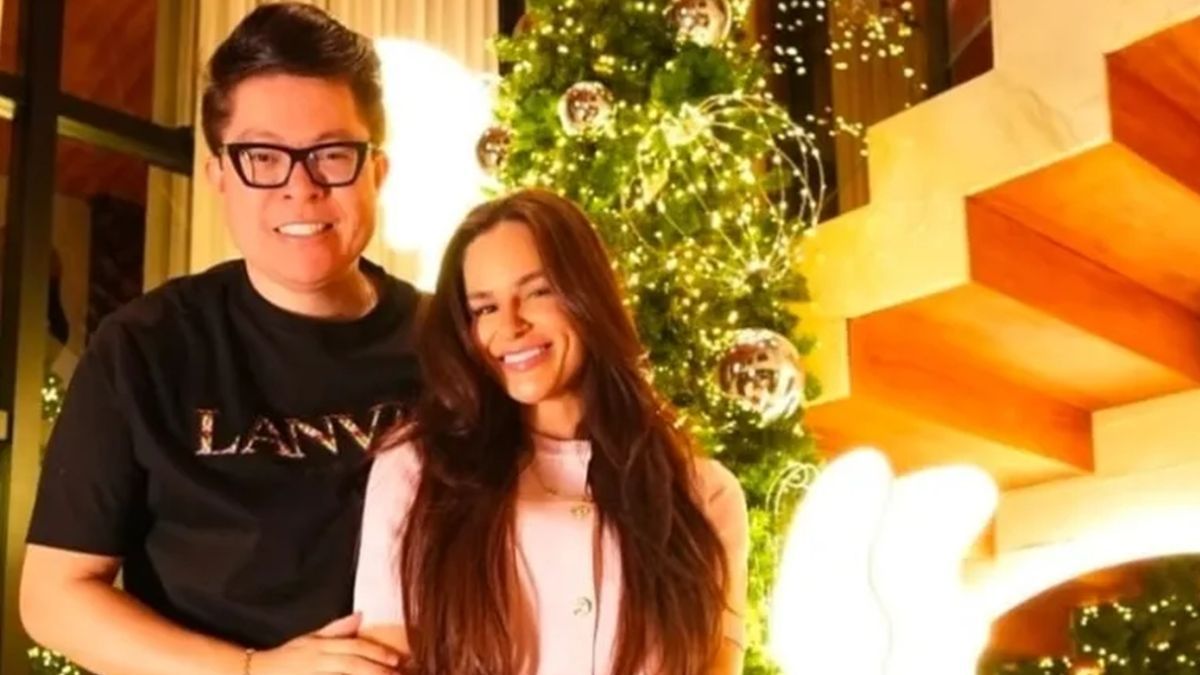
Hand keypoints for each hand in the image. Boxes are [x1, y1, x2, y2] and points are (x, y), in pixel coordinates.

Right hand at [248, 613, 405, 674]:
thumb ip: (335, 629)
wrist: (254, 672)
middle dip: (378, 670)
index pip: (355, 647)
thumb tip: (360, 616)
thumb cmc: (285, 658)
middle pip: (353, 664)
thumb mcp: (309, 639)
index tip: (396, 660)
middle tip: (398, 674)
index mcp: (321, 646)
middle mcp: (319, 661)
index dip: (377, 653)